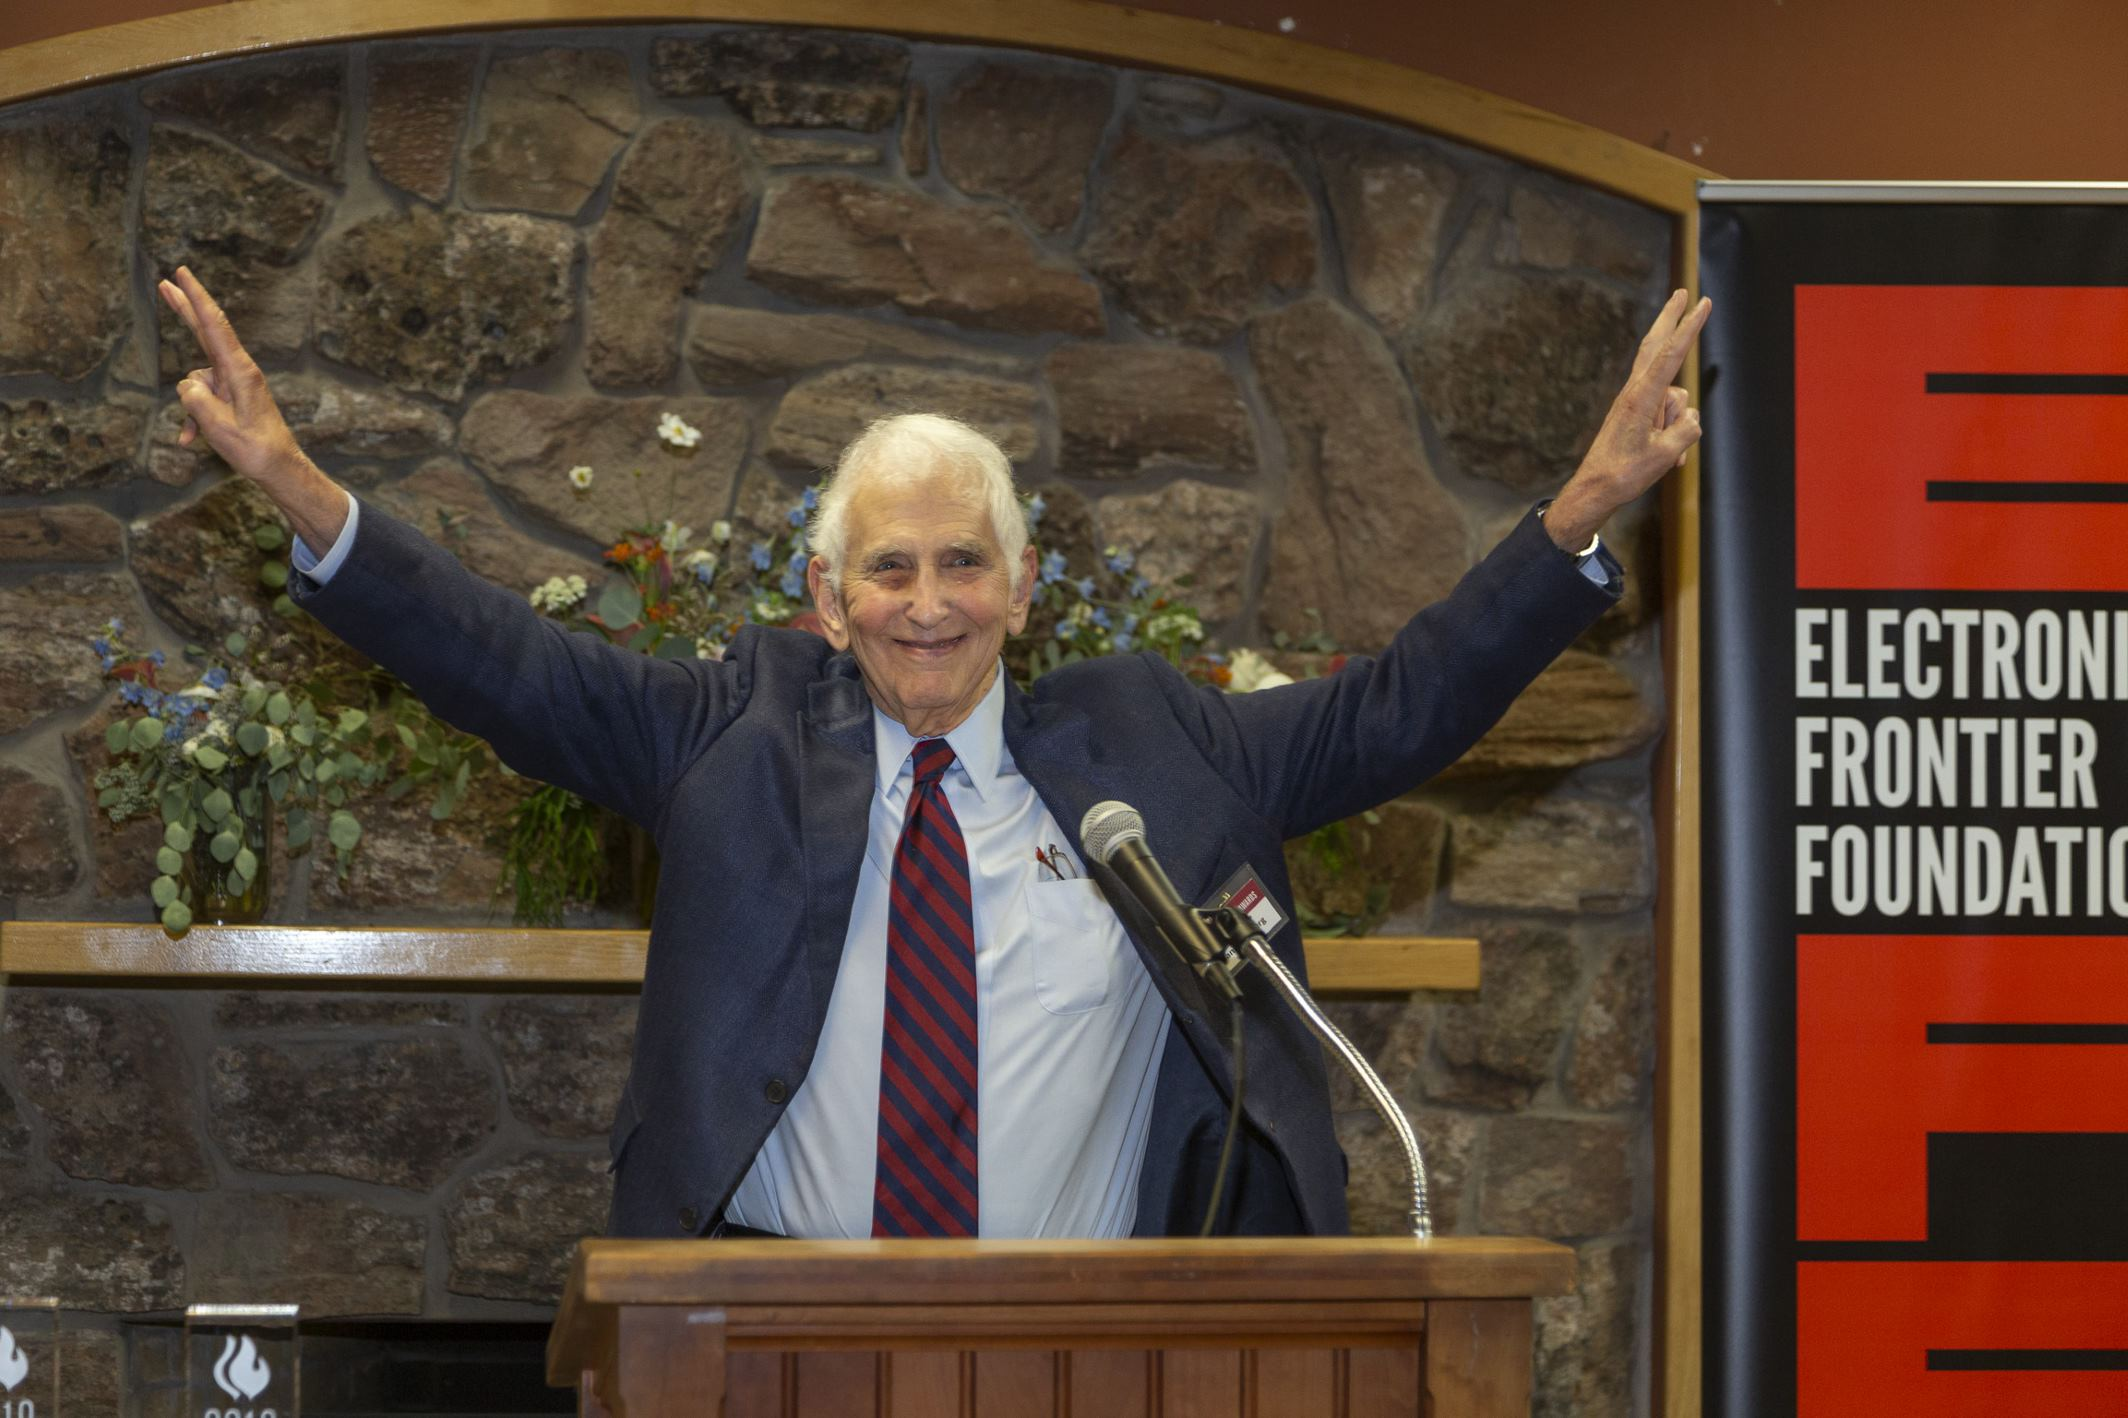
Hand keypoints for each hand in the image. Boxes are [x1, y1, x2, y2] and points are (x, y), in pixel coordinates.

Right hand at [156, 266, 307, 486]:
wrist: (279, 468)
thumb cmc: (255, 449)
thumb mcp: (219, 427)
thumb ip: (196, 401)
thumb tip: (187, 385)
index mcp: (239, 371)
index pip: (215, 326)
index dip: (196, 298)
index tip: (183, 273)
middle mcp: (238, 370)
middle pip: (205, 332)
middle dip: (185, 308)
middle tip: (165, 282)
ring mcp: (234, 383)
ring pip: (195, 383)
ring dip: (190, 408)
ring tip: (201, 433)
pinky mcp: (231, 396)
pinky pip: (202, 400)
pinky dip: (195, 418)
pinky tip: (191, 441)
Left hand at [1544, 288, 1711, 551]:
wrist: (1595, 490)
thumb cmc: (1626, 473)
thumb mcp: (1665, 453)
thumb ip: (1686, 429)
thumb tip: (1688, 417)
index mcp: (1640, 397)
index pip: (1671, 354)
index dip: (1689, 327)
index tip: (1702, 303)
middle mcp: (1635, 392)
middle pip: (1656, 346)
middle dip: (1670, 318)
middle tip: (1681, 292)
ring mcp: (1634, 402)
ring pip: (1674, 400)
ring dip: (1677, 427)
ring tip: (1662, 454)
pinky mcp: (1635, 414)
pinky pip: (1667, 417)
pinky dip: (1672, 437)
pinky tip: (1665, 461)